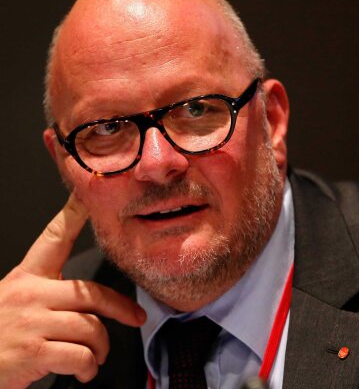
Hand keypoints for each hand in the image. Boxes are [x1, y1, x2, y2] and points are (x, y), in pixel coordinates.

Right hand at [0, 194, 145, 387]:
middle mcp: (31, 293)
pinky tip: (83, 370)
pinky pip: (79, 355)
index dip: (74, 213)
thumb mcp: (14, 300)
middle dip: (121, 308)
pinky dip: (88, 367)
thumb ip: (48, 292)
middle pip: (92, 292)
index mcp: (27, 277)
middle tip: (135, 317)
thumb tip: (89, 302)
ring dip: (100, 347)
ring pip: (91, 327)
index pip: (54, 237)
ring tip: (96, 356)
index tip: (89, 196)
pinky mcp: (32, 350)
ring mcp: (32, 321)